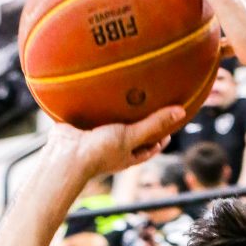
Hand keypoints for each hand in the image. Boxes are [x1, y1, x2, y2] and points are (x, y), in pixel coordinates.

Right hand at [47, 105, 184, 183]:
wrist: (65, 154)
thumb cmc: (100, 150)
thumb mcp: (131, 135)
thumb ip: (153, 124)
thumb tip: (181, 112)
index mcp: (127, 155)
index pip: (149, 147)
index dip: (160, 138)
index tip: (170, 127)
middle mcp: (113, 148)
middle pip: (132, 135)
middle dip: (140, 123)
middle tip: (150, 105)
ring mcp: (97, 139)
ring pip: (112, 124)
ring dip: (117, 112)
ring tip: (126, 93)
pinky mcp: (82, 127)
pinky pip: (93, 115)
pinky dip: (97, 105)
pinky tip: (99, 89)